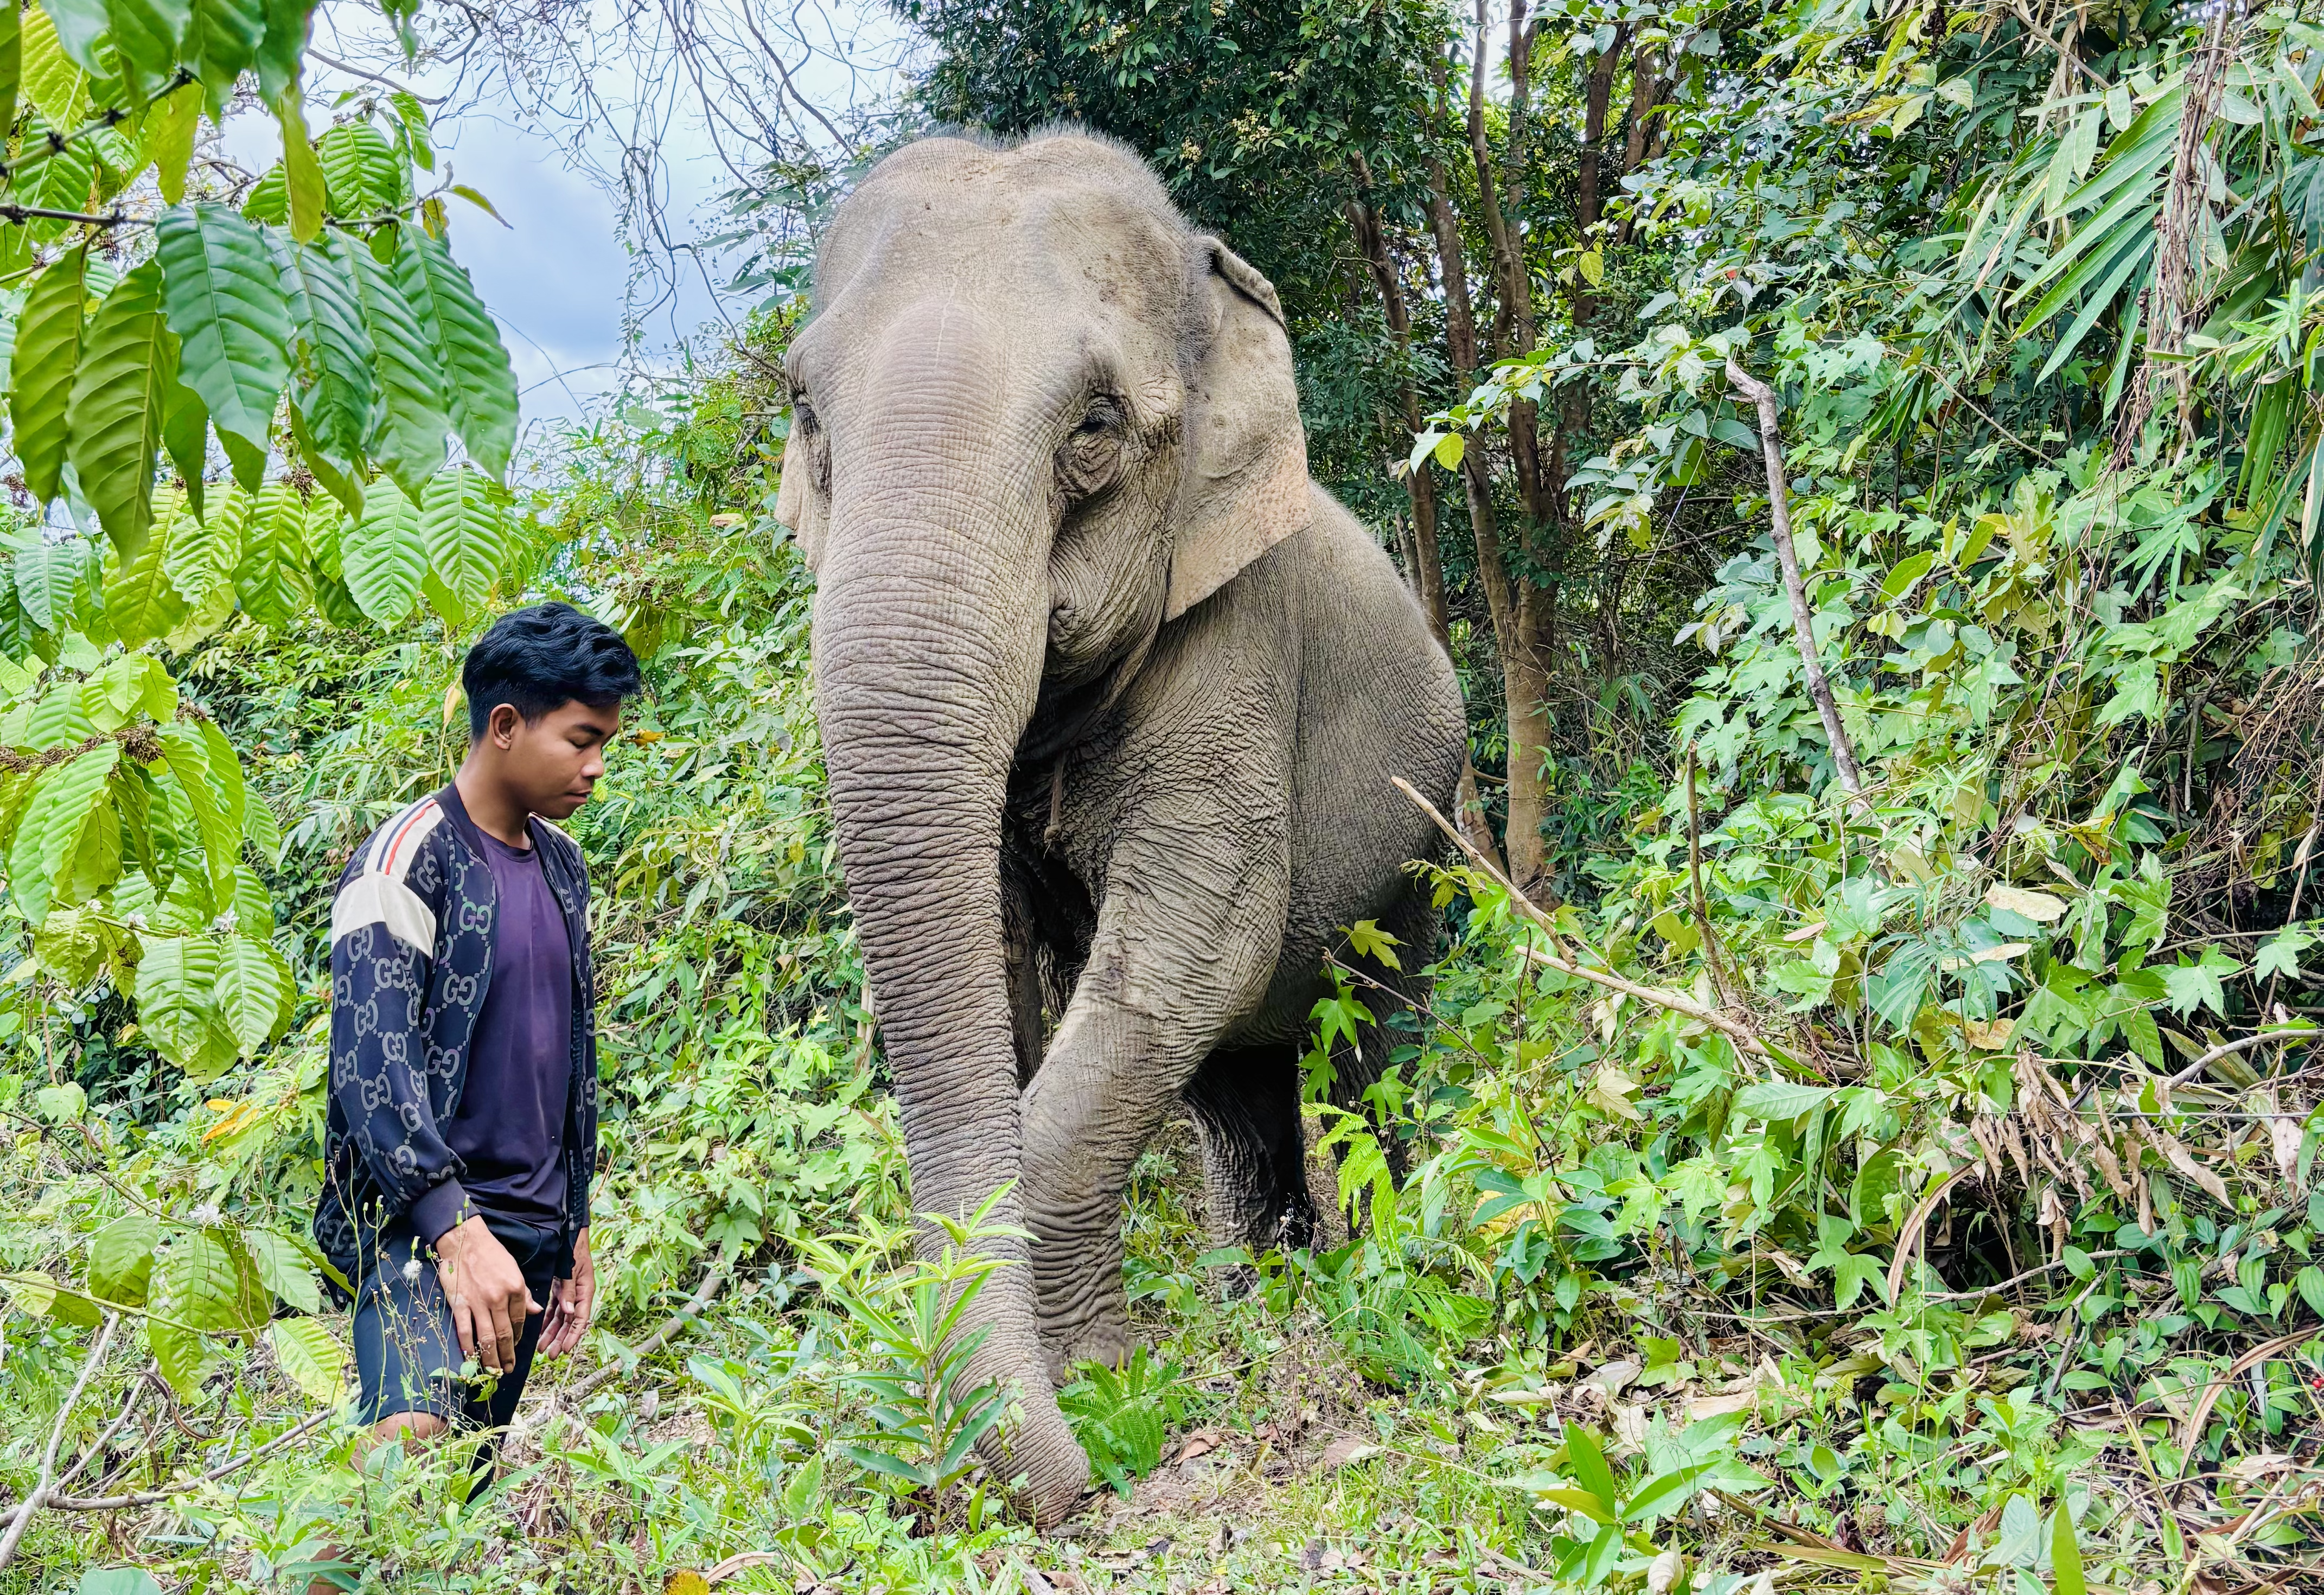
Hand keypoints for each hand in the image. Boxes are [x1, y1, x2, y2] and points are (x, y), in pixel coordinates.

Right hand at [433, 1217, 538, 1373]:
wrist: (464, 1241)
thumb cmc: (491, 1253)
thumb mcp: (514, 1269)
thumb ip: (524, 1294)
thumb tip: (536, 1312)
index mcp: (516, 1288)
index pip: (519, 1321)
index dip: (518, 1338)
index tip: (515, 1348)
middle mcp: (499, 1298)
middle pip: (505, 1334)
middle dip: (507, 1356)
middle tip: (507, 1371)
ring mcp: (479, 1303)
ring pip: (487, 1338)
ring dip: (491, 1358)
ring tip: (493, 1372)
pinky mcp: (460, 1304)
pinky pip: (465, 1331)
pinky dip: (469, 1348)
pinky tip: (471, 1358)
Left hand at [539, 1228, 595, 1358]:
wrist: (569, 1232)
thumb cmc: (573, 1248)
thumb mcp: (571, 1269)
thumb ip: (569, 1291)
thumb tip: (569, 1313)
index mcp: (585, 1290)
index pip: (581, 1318)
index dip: (573, 1335)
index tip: (565, 1349)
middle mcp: (578, 1294)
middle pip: (570, 1323)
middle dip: (560, 1339)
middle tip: (551, 1354)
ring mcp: (568, 1293)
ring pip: (561, 1318)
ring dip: (552, 1333)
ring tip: (543, 1348)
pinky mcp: (559, 1289)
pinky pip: (554, 1310)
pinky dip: (547, 1321)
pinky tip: (540, 1331)